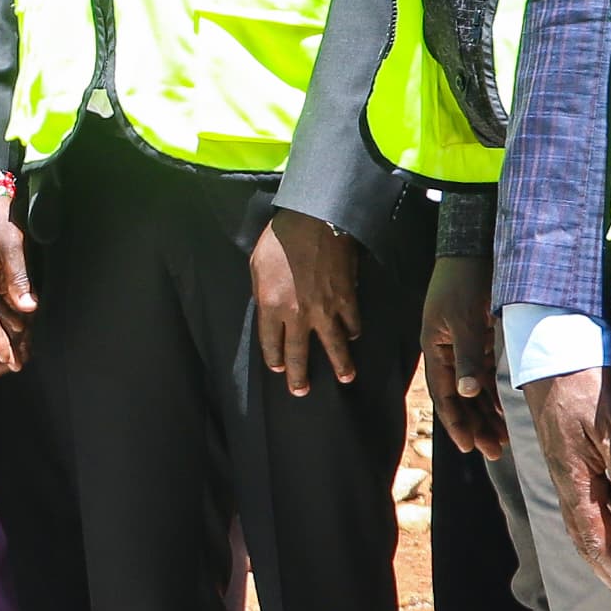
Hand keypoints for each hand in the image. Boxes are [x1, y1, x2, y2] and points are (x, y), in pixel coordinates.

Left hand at [250, 210, 362, 396]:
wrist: (314, 219)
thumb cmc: (280, 239)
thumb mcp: (257, 266)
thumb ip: (262, 292)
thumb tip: (268, 307)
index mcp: (270, 307)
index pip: (271, 343)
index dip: (275, 358)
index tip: (279, 368)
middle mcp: (297, 315)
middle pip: (298, 354)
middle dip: (299, 376)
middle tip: (300, 391)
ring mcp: (325, 309)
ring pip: (333, 347)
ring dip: (340, 365)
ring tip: (345, 377)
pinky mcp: (347, 299)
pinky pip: (352, 323)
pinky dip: (353, 331)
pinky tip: (353, 336)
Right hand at [420, 255, 505, 458]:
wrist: (472, 252)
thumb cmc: (464, 284)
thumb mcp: (464, 322)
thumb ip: (467, 358)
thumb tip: (465, 394)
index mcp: (436, 351)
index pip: (445, 397)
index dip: (457, 423)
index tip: (469, 448)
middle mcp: (446, 353)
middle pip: (459, 399)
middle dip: (475, 426)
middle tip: (493, 451)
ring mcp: (461, 347)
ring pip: (472, 390)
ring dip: (485, 414)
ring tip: (501, 438)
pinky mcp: (476, 339)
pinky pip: (482, 374)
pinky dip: (492, 394)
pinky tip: (504, 410)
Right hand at [525, 367, 610, 610]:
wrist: (554, 353)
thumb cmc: (586, 384)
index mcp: (574, 480)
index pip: (595, 541)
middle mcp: (567, 484)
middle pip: (586, 543)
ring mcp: (567, 474)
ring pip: (583, 528)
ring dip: (604, 558)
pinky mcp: (571, 463)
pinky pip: (584, 510)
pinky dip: (599, 533)